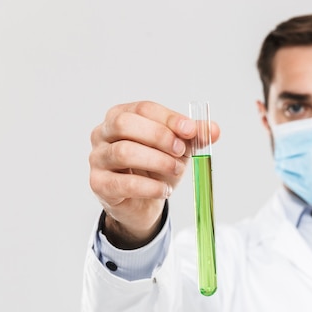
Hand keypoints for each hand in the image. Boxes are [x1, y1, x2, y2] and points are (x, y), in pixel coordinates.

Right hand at [89, 101, 219, 248]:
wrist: (143, 203)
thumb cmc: (156, 168)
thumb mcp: (178, 149)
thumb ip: (195, 137)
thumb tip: (214, 129)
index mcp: (121, 116)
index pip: (143, 108)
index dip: (169, 118)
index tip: (191, 130)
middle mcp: (103, 133)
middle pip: (125, 124)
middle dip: (159, 136)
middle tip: (181, 151)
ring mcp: (97, 158)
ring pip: (123, 152)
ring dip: (157, 161)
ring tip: (176, 170)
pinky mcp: (99, 184)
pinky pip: (124, 183)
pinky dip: (150, 187)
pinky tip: (165, 190)